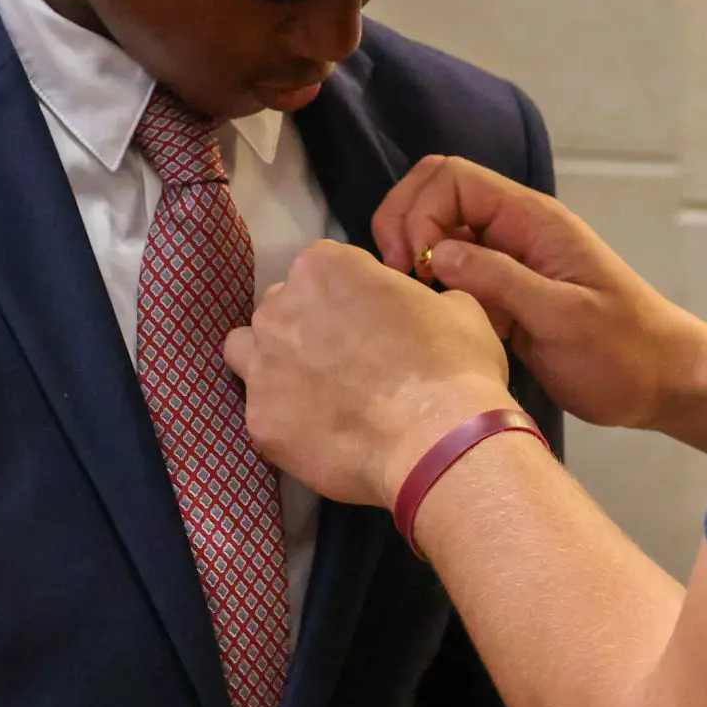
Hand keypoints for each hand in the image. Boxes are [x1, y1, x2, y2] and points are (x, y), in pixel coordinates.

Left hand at [225, 241, 519, 507]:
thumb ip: (418, 297)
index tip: (370, 322)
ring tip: (314, 393)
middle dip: (305, 326)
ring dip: (274, 363)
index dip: (348, 295)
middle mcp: (279, 307)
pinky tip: (322, 436)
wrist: (438, 440)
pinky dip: (286, 420)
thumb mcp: (457, 307)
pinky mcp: (258, 421)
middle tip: (345, 360)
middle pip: (281, 308)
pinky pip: (262, 413)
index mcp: (324, 266)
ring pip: (248, 353)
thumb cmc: (454, 363)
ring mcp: (262, 366)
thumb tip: (413, 310)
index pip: (322, 269)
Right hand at [374, 157, 706, 451]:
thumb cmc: (623, 351)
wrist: (661, 385)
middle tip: (399, 279)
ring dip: (412, 256)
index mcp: (531, 220)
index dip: (421, 212)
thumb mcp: (564, 317)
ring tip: (410, 301)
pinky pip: (451, 275)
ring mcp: (506, 263)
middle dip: (405, 225)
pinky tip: (429, 318)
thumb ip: (502, 280)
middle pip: (436, 195)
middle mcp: (513, 231)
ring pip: (437, 234)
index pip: (453, 180)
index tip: (415, 267)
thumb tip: (436, 254)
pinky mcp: (501, 297)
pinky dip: (429, 288)